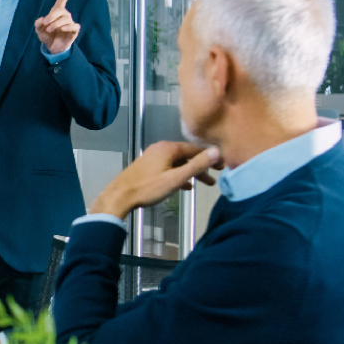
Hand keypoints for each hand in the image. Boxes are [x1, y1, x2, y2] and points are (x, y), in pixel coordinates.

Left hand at [35, 0, 78, 53]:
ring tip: (49, 30)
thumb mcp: (39, 30)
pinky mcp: (74, 31)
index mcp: (57, 12)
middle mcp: (65, 16)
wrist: (52, 48)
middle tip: (45, 24)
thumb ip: (38, 24)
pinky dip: (68, 27)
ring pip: (65, 19)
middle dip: (52, 16)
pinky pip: (74, 26)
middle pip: (61, 10)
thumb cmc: (47, 36)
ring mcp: (70, 23)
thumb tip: (42, 20)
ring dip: (56, 24)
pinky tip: (62, 29)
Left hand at [91, 141, 222, 220]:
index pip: (196, 149)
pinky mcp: (148, 166)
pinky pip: (169, 168)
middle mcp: (161, 148)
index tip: (223, 165)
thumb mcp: (176, 178)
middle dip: (202, 166)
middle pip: (187, 155)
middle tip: (216, 177)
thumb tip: (216, 151)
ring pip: (178, 163)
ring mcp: (153, 157)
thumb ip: (196, 165)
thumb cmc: (149, 187)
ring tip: (205, 184)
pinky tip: (186, 186)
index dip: (210, 157)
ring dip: (191, 172)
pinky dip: (179, 175)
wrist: (120, 195)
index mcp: (169, 148)